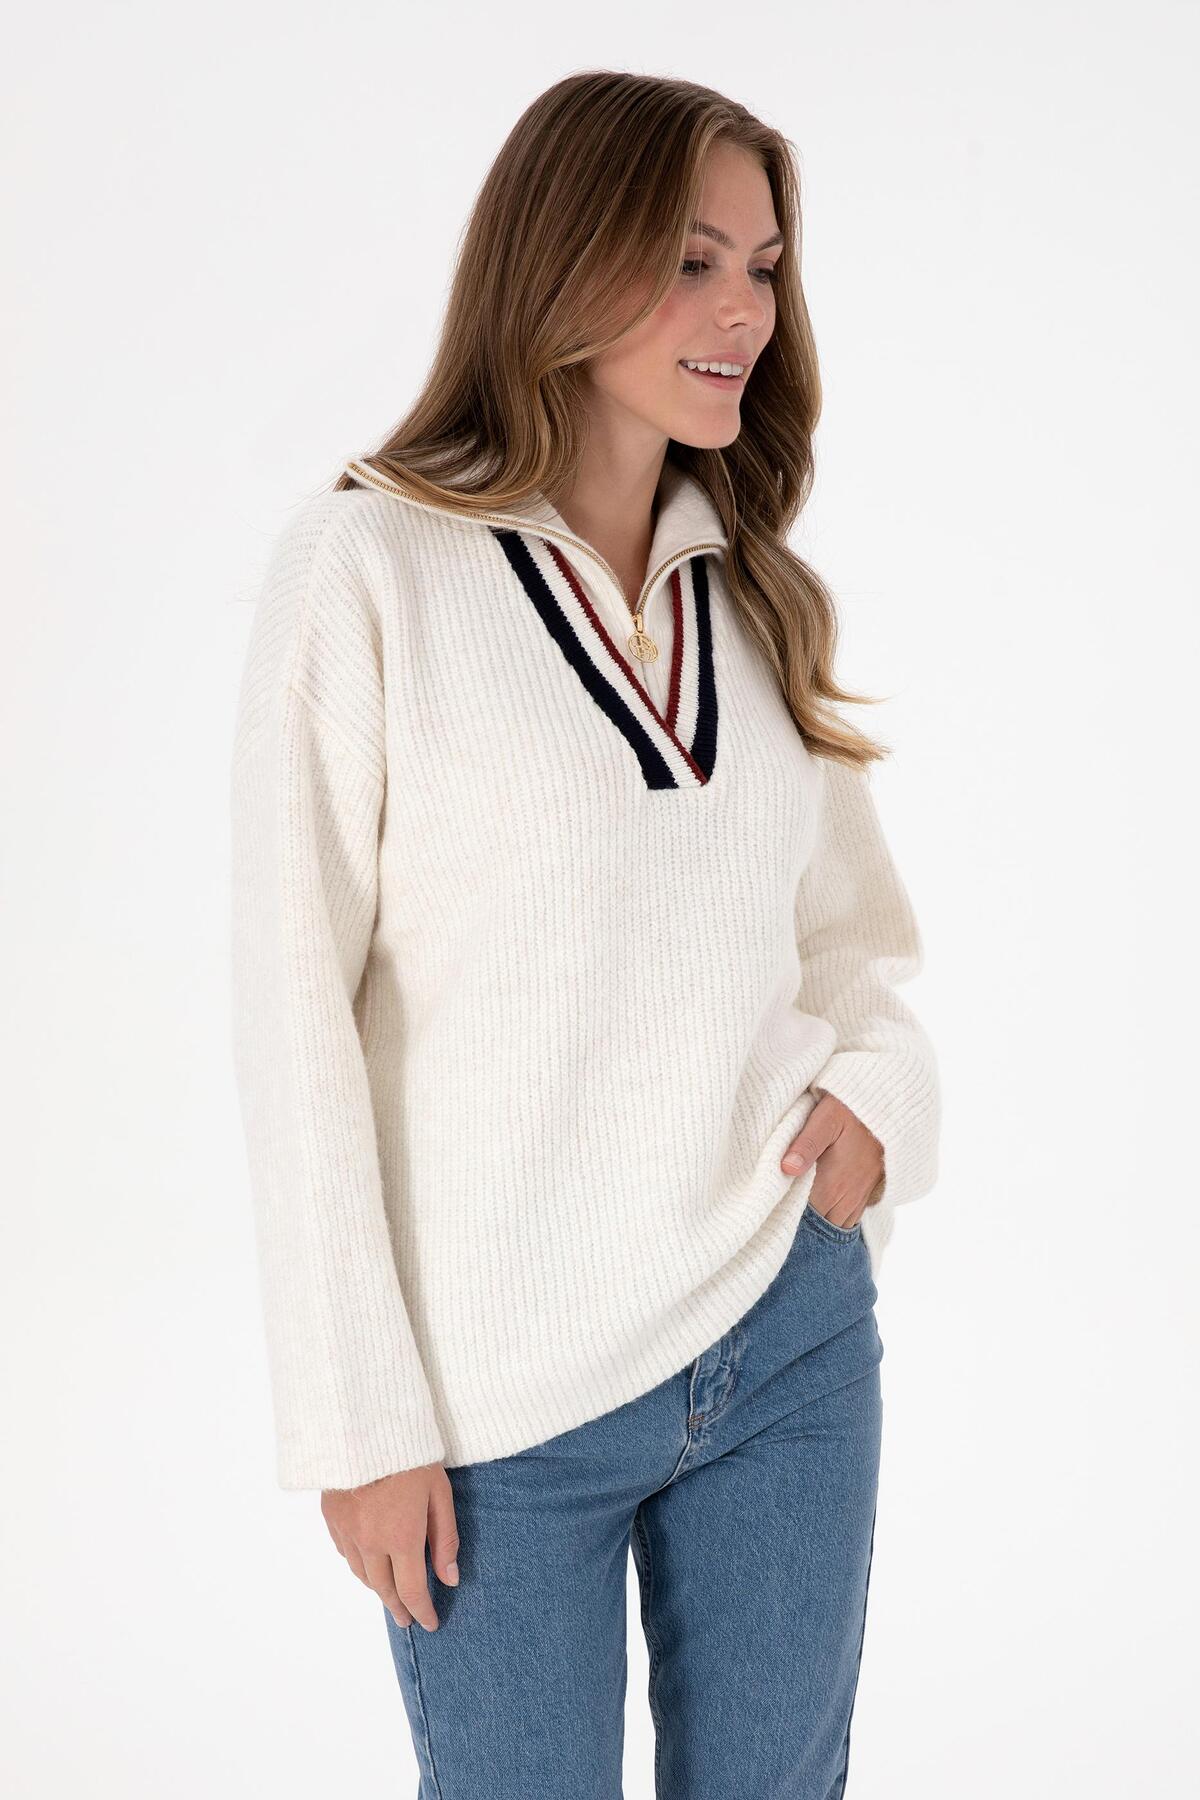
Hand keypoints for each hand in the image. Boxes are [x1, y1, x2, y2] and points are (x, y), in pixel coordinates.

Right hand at [321, 1462, 459, 1630]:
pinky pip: (344, 1552)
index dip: (422, 1611)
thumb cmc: (411, 1455)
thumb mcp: (439, 1493)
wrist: (365, 1425)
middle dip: (398, 1607)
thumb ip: (445, 1539)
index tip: (430, 1623)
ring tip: (388, 1594)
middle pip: (383, 1588)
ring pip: (361, 1573)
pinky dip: (357, 1563)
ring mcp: (347, 1531)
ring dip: (377, 1588)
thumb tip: (450, 1578)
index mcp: (401, 1539)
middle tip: (407, 1619)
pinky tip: (365, 1562)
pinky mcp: (331, 1516)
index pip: (412, 1590)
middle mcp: (370, 1543)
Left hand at [781, 1092, 883, 1230]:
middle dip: (803, 1225)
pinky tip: (824, 1208)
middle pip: (821, 1227)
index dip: (788, 1217)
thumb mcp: (825, 1120)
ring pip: (838, 1225)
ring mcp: (862, 1196)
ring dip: (821, 1224)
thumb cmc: (852, 1109)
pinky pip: (852, 1216)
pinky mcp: (871, 1190)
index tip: (773, 1212)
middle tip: (780, 1215)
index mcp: (833, 1185)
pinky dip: (836, 1217)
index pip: (806, 1220)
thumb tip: (786, 1169)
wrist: (889, 1102)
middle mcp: (849, 1197)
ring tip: (801, 1215)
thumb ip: (806, 1145)